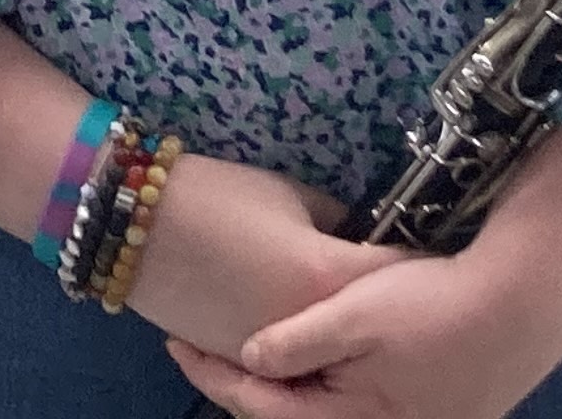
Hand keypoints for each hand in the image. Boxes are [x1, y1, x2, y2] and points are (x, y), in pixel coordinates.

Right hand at [117, 152, 398, 358]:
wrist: (139, 221)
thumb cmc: (219, 197)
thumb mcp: (291, 195)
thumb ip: (334, 222)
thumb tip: (354, 236)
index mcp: (327, 277)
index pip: (395, 273)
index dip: (412, 261)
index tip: (422, 252)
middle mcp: (309, 328)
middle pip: (365, 324)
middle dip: (378, 304)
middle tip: (389, 286)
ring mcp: (274, 354)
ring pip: (326, 357)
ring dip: (338, 335)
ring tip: (342, 310)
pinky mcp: (239, 363)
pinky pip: (284, 365)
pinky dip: (296, 349)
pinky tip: (297, 326)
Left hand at [164, 246, 561, 418]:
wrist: (523, 304)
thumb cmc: (435, 305)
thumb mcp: (356, 312)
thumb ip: (298, 343)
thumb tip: (248, 360)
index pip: (260, 407)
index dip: (212, 375)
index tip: (174, 343)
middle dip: (241, 387)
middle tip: (200, 349)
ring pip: (320, 415)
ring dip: (281, 388)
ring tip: (244, 354)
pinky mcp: (426, 413)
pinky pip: (352, 406)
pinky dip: (318, 386)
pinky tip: (306, 357)